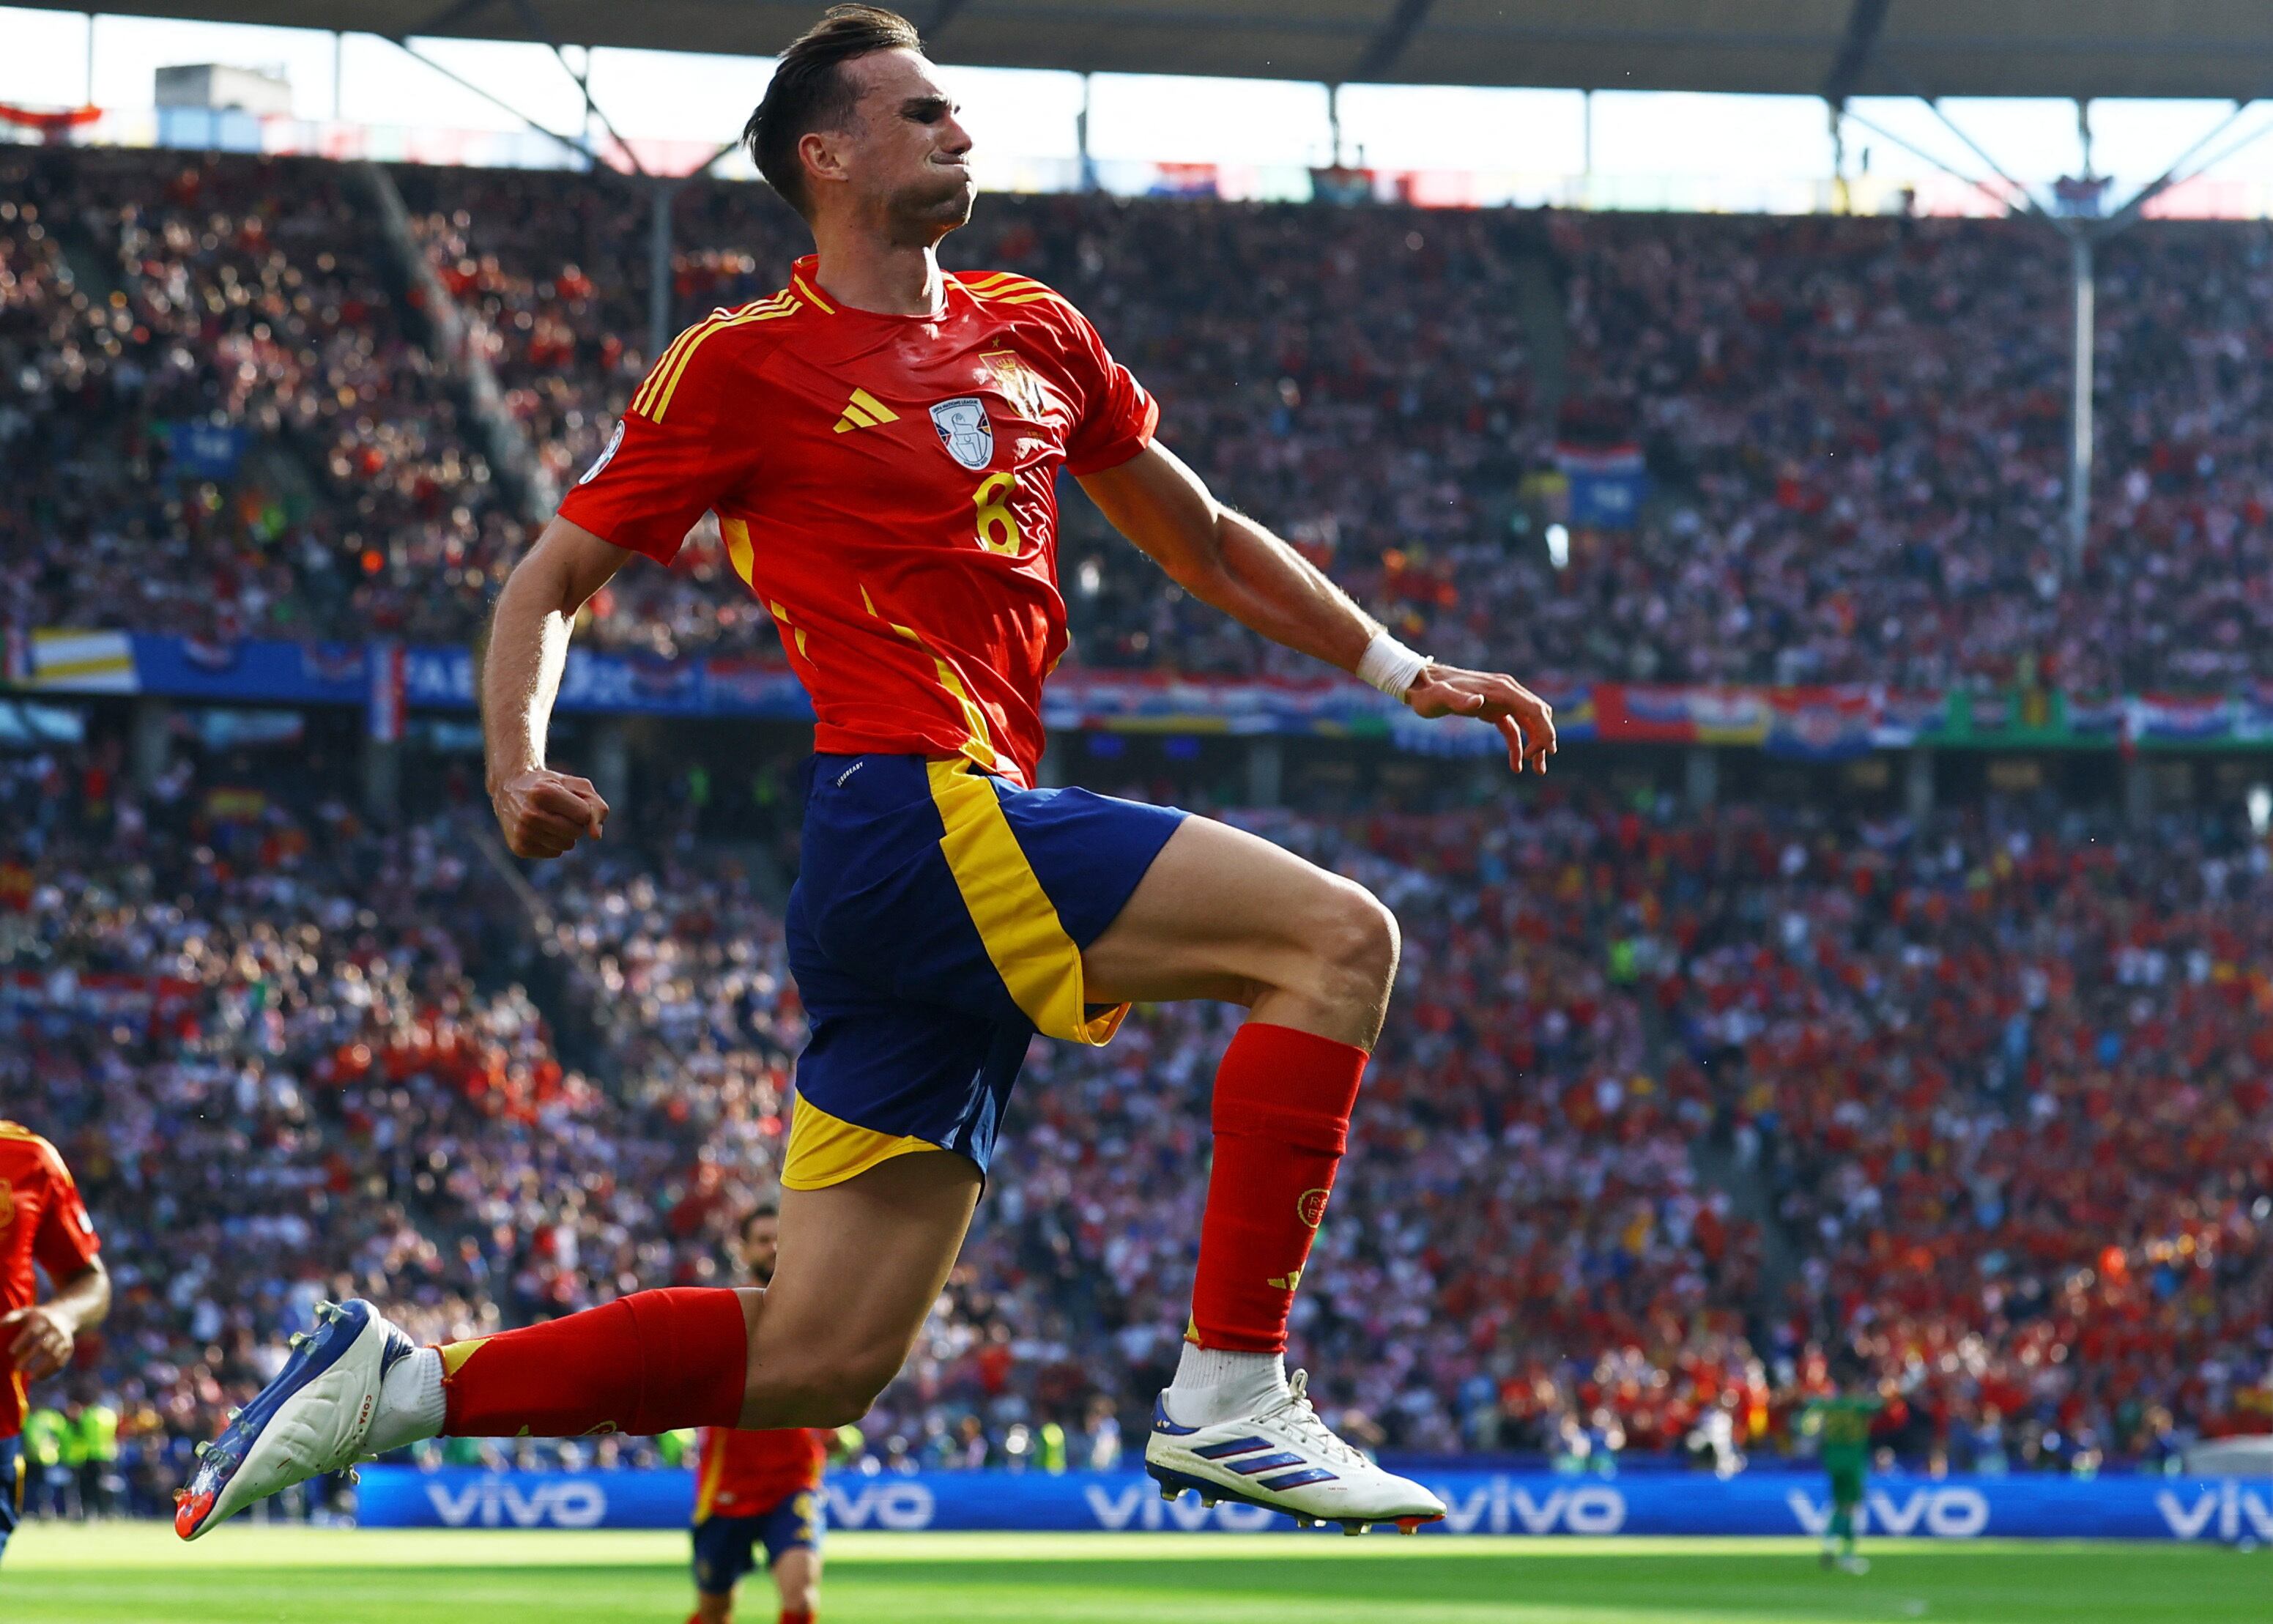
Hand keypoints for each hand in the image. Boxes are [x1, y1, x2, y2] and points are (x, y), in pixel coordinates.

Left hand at [2, 1305, 74, 1380]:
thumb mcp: (26, 1313)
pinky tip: (40, 1378)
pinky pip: (61, 1361)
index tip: (11, 1351)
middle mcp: (55, 1329)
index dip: (22, 1341)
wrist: (66, 1315)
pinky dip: (51, 1371)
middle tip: (17, 1368)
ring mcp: (63, 1339)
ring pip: (54, 1355)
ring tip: (30, 1377)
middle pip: (44, 1346)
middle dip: (31, 1357)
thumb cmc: (37, 1317)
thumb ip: (12, 1318)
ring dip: (43, 1367)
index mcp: (42, 1320)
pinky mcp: (68, 1347)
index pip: (33, 1331)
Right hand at [490, 766, 607, 858]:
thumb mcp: (576, 786)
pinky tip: (539, 829)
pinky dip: (552, 843)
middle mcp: (530, 814)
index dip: (581, 808)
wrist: (509, 789)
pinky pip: (555, 853)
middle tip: (556, 810)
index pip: (584, 815)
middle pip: (576, 832)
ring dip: (564, 834)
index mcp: (544, 793)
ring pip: (567, 845)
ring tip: (548, 819)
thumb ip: (596, 807)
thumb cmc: (551, 786)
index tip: (566, 799)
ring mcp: (522, 833)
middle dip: (574, 822)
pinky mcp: (520, 848)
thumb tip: (596, 836)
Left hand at [1404, 665, 1556, 773]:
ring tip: (1537, 771)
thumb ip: (1459, 699)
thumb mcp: (1440, 697)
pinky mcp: (1494, 709)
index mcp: (1501, 688)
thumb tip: (1478, 702)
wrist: (1420, 684)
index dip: (1546, 729)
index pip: (1534, 709)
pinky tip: (1516, 766)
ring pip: (1529, 723)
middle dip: (1543, 740)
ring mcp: (1501, 700)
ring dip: (1535, 745)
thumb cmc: (1429, 692)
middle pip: (1537, 716)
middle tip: (1538, 766)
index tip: (1549, 751)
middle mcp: (1506, 691)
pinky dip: (1518, 745)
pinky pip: (1513, 728)